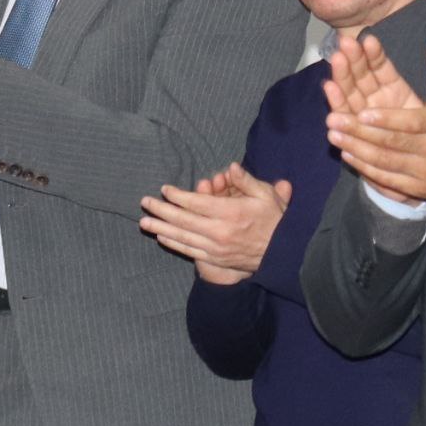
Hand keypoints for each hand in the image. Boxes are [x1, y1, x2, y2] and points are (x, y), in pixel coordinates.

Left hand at [141, 161, 291, 283]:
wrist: (282, 254)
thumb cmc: (274, 221)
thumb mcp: (266, 196)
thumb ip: (247, 181)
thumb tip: (231, 166)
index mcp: (231, 213)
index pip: (196, 203)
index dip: (178, 196)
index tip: (165, 189)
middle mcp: (219, 231)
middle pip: (183, 220)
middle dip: (161, 210)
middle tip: (145, 202)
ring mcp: (215, 248)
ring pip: (182, 236)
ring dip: (160, 228)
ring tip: (144, 222)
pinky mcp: (215, 259)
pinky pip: (189, 250)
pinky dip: (174, 243)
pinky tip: (162, 237)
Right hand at [323, 33, 419, 141]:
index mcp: (395, 89)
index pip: (381, 67)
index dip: (374, 54)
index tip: (368, 40)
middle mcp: (376, 101)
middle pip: (361, 78)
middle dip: (353, 60)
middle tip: (346, 42)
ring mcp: (365, 117)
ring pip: (351, 94)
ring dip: (342, 76)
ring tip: (337, 59)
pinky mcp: (358, 134)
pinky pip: (348, 117)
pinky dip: (338, 102)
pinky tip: (330, 87)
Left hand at [332, 39, 425, 205]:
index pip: (415, 122)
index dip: (388, 119)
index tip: (364, 112)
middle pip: (394, 142)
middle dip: (361, 131)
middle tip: (334, 118)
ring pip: (387, 161)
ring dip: (357, 147)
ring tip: (333, 133)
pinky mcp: (418, 188)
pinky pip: (388, 178)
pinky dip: (366, 167)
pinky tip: (347, 153)